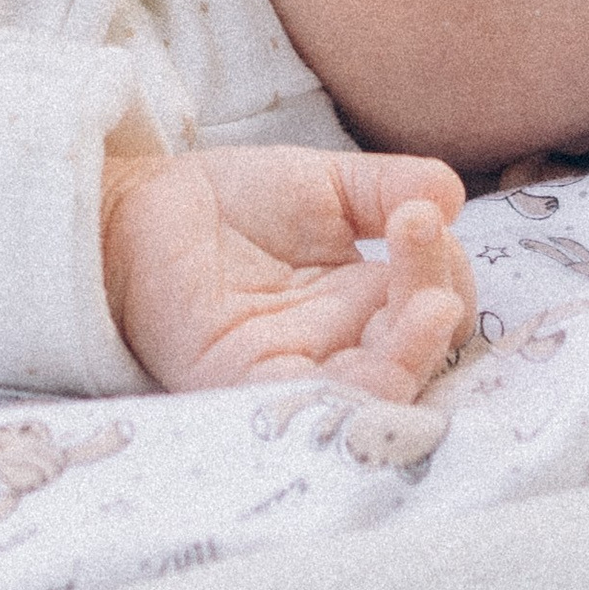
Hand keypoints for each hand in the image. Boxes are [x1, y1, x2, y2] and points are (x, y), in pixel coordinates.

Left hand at [99, 145, 471, 397]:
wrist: (135, 212)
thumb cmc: (228, 202)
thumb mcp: (321, 182)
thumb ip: (385, 186)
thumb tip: (452, 193)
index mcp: (368, 297)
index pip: (437, 299)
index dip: (444, 264)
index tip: (423, 212)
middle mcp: (345, 344)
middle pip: (422, 348)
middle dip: (438, 295)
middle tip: (419, 234)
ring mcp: (303, 372)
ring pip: (383, 387)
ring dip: (416, 347)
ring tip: (427, 301)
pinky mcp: (253, 390)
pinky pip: (317, 407)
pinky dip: (358, 387)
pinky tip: (377, 339)